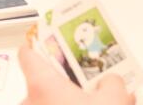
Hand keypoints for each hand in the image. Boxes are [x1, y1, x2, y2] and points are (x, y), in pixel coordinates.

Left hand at [18, 44, 132, 104]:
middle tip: (90, 88)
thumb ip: (113, 83)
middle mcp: (28, 104)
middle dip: (66, 88)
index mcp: (42, 85)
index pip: (28, 53)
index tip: (54, 43)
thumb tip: (111, 82)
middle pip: (43, 85)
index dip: (41, 46)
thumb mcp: (114, 102)